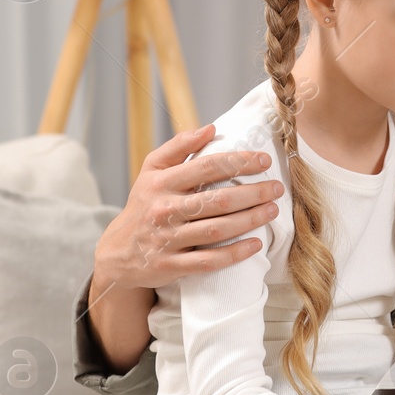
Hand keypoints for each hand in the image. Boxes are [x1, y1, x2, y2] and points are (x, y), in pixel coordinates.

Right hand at [96, 124, 283, 289]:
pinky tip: (256, 244)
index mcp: (161, 183)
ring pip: (216, 230)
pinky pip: (208, 261)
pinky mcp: (171, 265)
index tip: (264, 160)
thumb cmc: (144, 205)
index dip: (239, 162)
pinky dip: (234, 253)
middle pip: (217, 200)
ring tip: (272, 210)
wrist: (117, 252)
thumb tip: (210, 128)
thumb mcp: (151, 171)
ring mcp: (167, 239)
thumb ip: (179, 147)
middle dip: (253, 193)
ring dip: (249, 220)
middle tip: (277, 188)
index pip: (207, 167)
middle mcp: (163, 210)